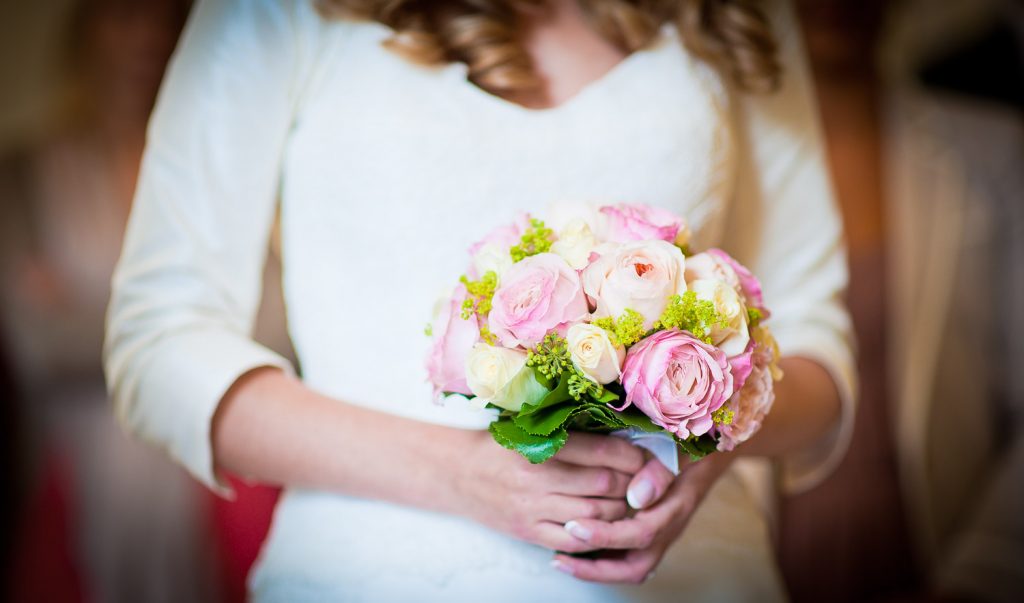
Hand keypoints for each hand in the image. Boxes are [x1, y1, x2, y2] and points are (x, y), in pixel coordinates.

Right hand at [455, 431, 645, 553]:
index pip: (601, 452)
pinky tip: (604, 525)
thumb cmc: (497, 444)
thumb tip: (621, 437)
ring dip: (619, 510)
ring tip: (627, 501)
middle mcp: (537, 478)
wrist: (455, 472)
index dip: (631, 456)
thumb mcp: (529, 427)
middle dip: (631, 483)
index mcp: (539, 444)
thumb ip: (570, 432)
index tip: (645, 456)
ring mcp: (532, 508)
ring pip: (595, 515)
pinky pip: (573, 541)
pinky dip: (595, 535)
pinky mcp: (528, 531)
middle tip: (643, 480)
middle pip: (604, 485)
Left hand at [551, 451, 734, 583]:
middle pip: (635, 565)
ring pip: (631, 565)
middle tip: (560, 559)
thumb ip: (661, 469)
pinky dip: (603, 557)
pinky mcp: (652, 529)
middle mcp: (669, 526)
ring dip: (597, 569)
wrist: (712, 447)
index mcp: (676, 506)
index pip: (641, 534)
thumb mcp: (682, 446)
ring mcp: (661, 532)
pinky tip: (574, 549)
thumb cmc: (694, 440)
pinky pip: (628, 555)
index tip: (574, 527)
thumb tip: (637, 497)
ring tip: (561, 561)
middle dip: (596, 567)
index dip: (606, 535)